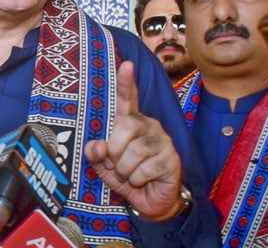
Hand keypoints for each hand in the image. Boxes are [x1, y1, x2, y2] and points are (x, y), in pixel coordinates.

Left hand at [84, 61, 182, 220]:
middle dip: (114, 150)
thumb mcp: (103, 166)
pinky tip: (143, 180)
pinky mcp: (171, 158)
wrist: (149, 201)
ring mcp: (162, 140)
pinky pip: (145, 169)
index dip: (126, 83)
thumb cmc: (125, 176)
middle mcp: (148, 125)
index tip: (126, 65)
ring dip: (125, 170)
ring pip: (134, 152)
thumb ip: (95, 153)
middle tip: (115, 164)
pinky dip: (137, 180)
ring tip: (130, 174)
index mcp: (130, 122)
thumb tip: (98, 145)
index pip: (128, 99)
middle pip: (126, 126)